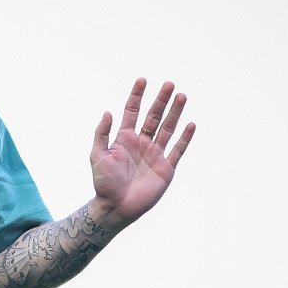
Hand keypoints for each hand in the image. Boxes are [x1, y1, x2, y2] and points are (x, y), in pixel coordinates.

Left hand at [90, 78, 194, 226]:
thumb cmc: (103, 183)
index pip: (133, 111)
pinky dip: (184, 138)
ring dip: (175, 113)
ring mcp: (155, 154)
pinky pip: (177, 150)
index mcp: (125, 138)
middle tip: (169, 84)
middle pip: (154, 116)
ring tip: (182, 96)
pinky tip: (190, 124)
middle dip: (161, 100)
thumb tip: (108, 111)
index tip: (142, 80)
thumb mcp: (98, 156)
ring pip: (167, 129)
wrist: (116, 207)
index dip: (137, 96)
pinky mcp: (166, 168)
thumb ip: (102, 134)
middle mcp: (142, 143)